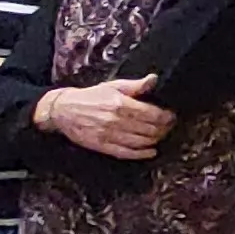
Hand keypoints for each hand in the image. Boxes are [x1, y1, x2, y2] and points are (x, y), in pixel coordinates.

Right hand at [34, 77, 171, 160]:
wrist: (63, 110)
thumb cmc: (91, 97)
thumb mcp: (113, 86)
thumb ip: (135, 85)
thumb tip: (154, 79)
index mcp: (120, 104)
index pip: (152, 114)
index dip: (166, 117)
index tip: (171, 116)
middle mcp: (116, 120)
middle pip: (149, 129)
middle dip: (163, 128)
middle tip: (168, 126)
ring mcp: (109, 135)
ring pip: (141, 142)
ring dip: (155, 140)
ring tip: (161, 135)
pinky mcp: (103, 146)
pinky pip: (127, 153)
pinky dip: (142, 154)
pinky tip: (151, 151)